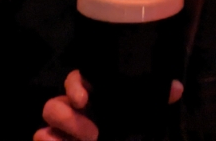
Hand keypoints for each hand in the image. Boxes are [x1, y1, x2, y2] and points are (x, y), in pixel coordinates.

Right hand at [34, 70, 184, 140]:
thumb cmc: (131, 132)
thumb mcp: (145, 116)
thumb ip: (154, 101)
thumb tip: (175, 88)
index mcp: (92, 97)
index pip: (75, 80)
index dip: (75, 85)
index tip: (84, 98)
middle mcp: (73, 114)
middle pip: (52, 105)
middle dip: (68, 118)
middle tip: (94, 133)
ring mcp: (62, 134)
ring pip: (43, 128)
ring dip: (58, 136)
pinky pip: (40, 140)